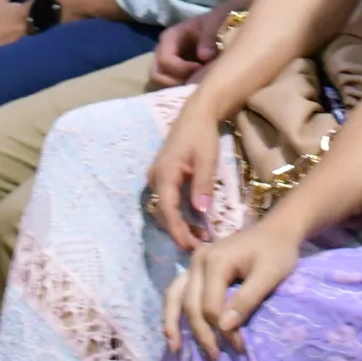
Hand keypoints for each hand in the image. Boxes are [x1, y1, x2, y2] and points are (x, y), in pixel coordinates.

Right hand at [148, 101, 220, 250]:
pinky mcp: (163, 178)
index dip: (177, 231)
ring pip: (164, 209)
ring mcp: (157, 178)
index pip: (167, 210)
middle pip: (163, 213)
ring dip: (179, 224)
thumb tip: (200, 212)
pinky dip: (179, 214)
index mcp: (164, 174)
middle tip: (199, 246)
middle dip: (179, 232)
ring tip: (201, 237)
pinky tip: (195, 221)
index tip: (190, 246)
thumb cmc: (202, 134)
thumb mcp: (206, 160)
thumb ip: (202, 185)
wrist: (196, 113)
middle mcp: (155, 179)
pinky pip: (168, 201)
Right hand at [151, 11, 221, 87]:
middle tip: (195, 82)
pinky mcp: (172, 73)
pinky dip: (180, 90)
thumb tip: (203, 57)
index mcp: (170, 37)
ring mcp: (165, 64)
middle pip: (157, 75)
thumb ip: (209, 37)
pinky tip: (196, 86)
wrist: (221, 26)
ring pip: (160, 84)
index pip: (165, 60)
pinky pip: (168, 87)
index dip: (182, 69)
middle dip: (175, 82)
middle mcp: (162, 51)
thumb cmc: (215, 23)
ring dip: (177, 88)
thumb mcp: (214, 24)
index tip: (201, 69)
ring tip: (196, 84)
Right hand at [160, 221, 300, 357]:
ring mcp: (194, 263)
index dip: (223, 331)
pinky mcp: (196, 267)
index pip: (211, 306)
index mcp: (215, 261)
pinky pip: (178, 290)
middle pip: (191, 305)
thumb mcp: (269, 275)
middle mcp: (198, 261)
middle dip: (202, 334)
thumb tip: (224, 327)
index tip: (240, 347)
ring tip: (175, 349)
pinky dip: (173, 310)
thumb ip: (247, 299)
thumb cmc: (277, 251)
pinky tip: (173, 329)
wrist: (276, 230)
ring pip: (175, 297)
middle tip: (215, 357)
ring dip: (173, 324)